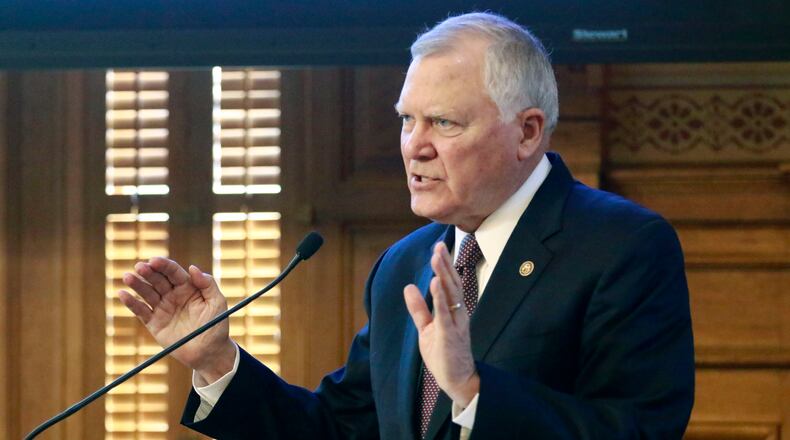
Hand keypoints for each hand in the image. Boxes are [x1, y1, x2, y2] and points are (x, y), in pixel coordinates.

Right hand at [118, 257, 235, 383]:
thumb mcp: (217, 302)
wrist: (209, 353)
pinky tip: (123, 294)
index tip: (154, 261)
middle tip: (140, 267)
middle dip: (148, 272)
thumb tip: (192, 268)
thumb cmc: (216, 325)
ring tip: (128, 277)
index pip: (173, 272)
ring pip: (147, 292)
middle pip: (158, 279)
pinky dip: (131, 303)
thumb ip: (208, 284)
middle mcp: (173, 295)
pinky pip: (140, 311)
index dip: (164, 265)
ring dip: (137, 284)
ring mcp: (162, 308)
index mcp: (188, 287)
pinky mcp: (153, 323)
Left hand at [404, 242, 479, 405]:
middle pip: (451, 284)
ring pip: (450, 294)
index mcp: (453, 310)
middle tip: (439, 245)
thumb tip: (408, 287)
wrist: (457, 380)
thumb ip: (419, 308)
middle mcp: (458, 313)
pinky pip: (444, 313)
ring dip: (443, 275)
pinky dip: (439, 297)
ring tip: (436, 258)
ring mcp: (455, 324)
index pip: (449, 283)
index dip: (444, 265)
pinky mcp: (449, 335)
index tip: (438, 248)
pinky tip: (434, 284)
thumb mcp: (427, 328)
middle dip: (445, 264)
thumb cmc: (444, 354)